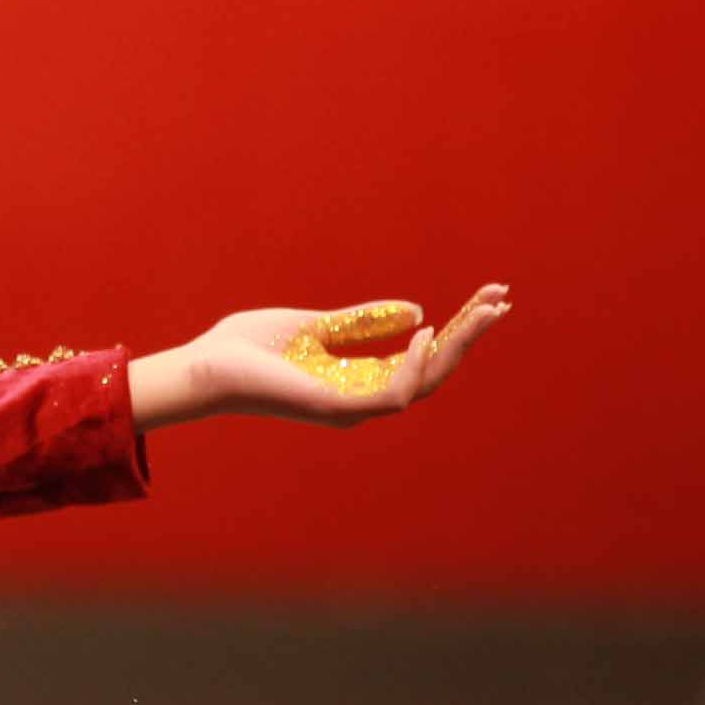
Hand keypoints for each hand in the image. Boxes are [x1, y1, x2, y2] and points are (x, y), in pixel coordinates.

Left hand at [132, 284, 510, 428]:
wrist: (203, 366)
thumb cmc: (247, 348)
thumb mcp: (315, 325)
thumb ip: (363, 321)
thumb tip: (419, 312)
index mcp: (356, 378)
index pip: (422, 357)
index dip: (458, 330)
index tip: (487, 297)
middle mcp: (360, 398)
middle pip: (433, 371)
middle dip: (470, 336)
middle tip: (502, 299)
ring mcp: (350, 406)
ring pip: (423, 383)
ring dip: (457, 347)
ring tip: (482, 311)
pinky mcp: (335, 407)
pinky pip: (392, 393)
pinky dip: (415, 365)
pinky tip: (429, 334)